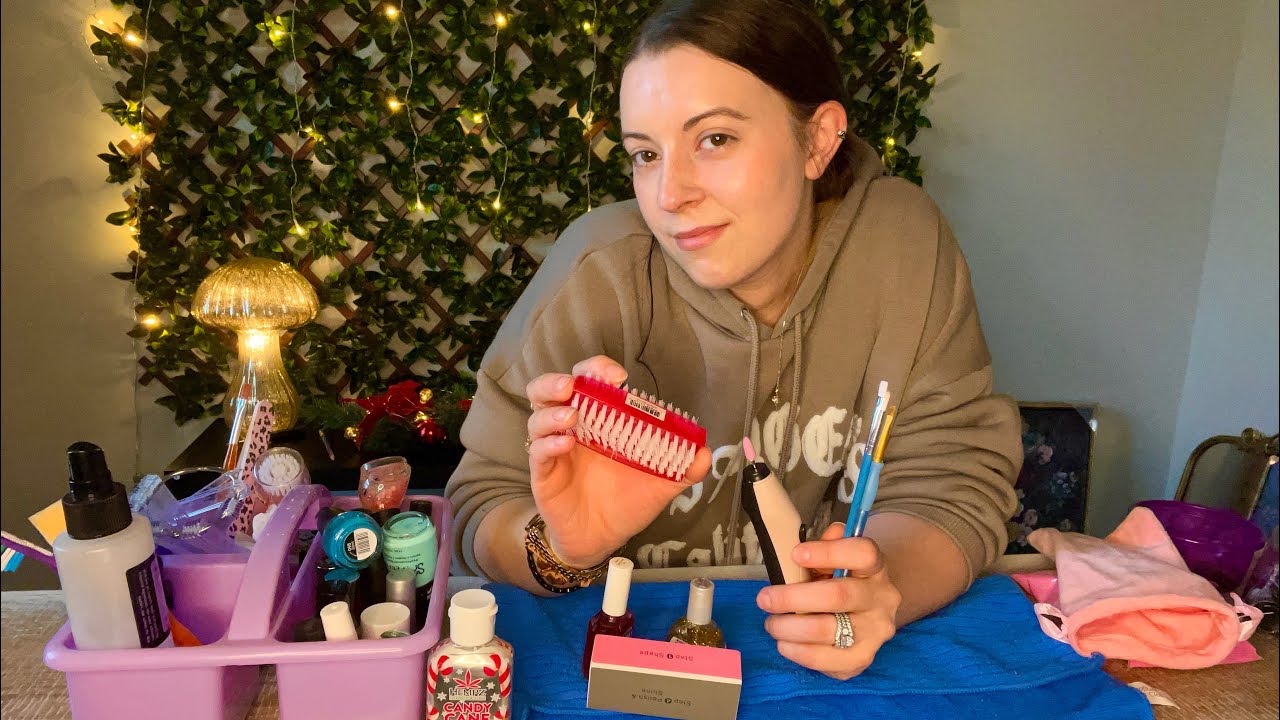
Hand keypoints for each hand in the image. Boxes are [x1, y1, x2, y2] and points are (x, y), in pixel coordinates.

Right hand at [525, 355, 711, 567]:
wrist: (603, 539)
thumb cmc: (626, 503)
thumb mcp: (660, 483)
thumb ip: (683, 468)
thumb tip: (705, 453)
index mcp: (599, 420)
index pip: (590, 381)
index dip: (597, 369)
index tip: (616, 376)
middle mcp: (573, 428)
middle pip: (550, 390)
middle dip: (557, 381)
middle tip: (573, 384)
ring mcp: (554, 449)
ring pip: (537, 417)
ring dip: (552, 412)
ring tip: (572, 418)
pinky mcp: (544, 474)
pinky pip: (537, 452)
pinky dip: (548, 444)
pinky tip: (565, 444)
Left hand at [756, 522, 901, 679]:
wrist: (868, 615)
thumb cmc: (842, 581)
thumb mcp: (835, 559)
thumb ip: (822, 549)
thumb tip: (802, 551)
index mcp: (875, 568)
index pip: (863, 554)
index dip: (828, 552)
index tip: (795, 554)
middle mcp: (882, 600)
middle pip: (839, 595)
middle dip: (793, 597)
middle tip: (765, 599)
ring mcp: (876, 633)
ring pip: (828, 631)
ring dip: (790, 628)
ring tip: (772, 623)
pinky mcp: (862, 659)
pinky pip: (827, 661)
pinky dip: (798, 652)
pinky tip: (785, 643)